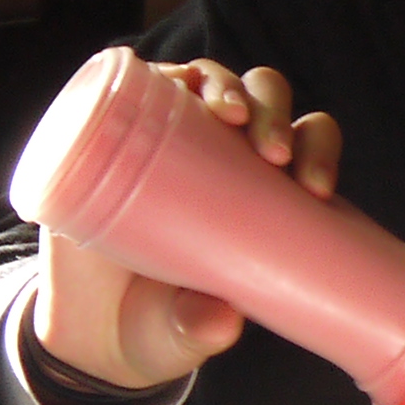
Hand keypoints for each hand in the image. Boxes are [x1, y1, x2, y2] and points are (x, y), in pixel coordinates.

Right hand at [30, 61, 341, 391]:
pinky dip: (162, 73)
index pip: (308, 145)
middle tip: (273, 155)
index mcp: (264, 189)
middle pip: (266, 104)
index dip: (319, 150)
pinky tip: (170, 79)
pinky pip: (144, 84)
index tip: (317, 188)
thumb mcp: (183, 331)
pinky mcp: (115, 133)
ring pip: (213, 83)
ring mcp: (169, 135)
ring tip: (229, 115)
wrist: (85, 326)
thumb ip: (200, 328)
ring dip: (227, 86)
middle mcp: (223, 152)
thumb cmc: (160, 320)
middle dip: (277, 115)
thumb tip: (221, 323)